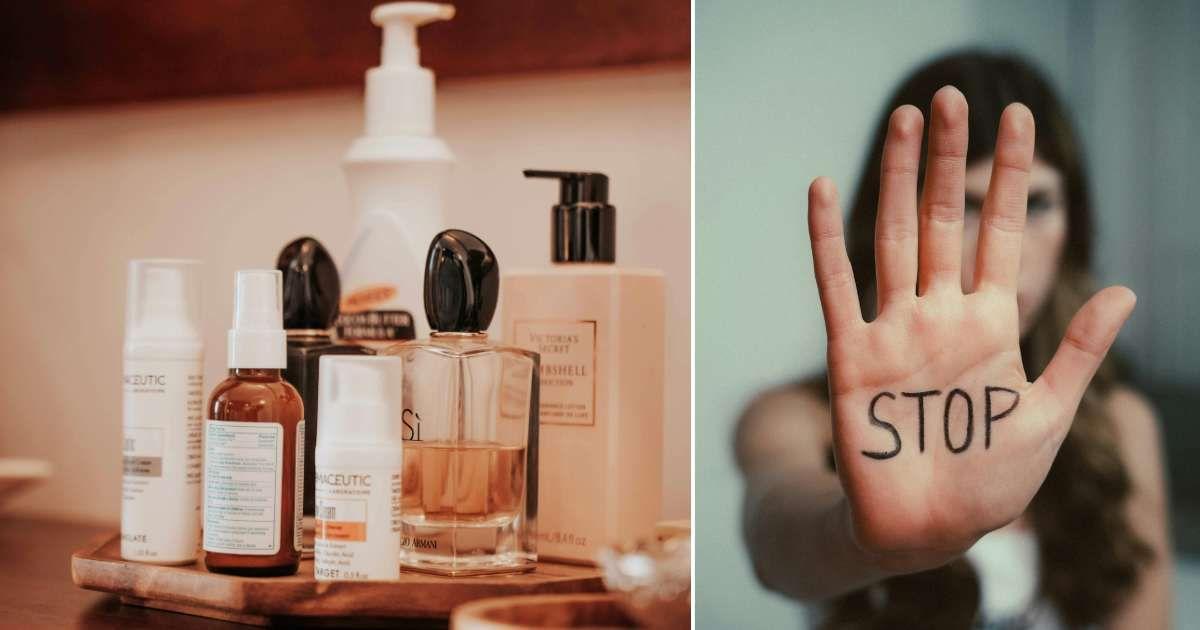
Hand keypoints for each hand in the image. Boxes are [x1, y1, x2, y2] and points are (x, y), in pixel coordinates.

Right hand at [807, 87, 1134, 571]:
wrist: (927, 529)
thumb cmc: (990, 481)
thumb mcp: (1048, 414)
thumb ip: (1077, 351)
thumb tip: (1126, 290)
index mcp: (991, 325)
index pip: (1003, 234)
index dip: (1012, 178)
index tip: (1019, 121)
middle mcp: (940, 315)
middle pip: (946, 221)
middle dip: (952, 160)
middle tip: (953, 98)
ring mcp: (894, 330)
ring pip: (896, 238)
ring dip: (900, 180)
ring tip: (906, 121)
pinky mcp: (853, 355)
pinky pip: (835, 286)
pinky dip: (826, 239)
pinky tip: (820, 190)